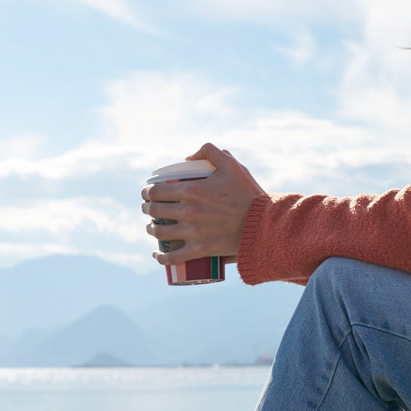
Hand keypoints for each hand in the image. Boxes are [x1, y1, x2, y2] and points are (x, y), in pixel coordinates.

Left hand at [141, 143, 265, 265]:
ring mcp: (193, 233)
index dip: (147, 192)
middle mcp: (188, 212)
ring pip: (160, 234)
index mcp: (192, 190)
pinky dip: (162, 258)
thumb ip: (210, 152)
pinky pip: (174, 257)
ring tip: (152, 228)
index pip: (156, 191)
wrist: (263, 224)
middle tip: (149, 209)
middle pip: (155, 211)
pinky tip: (157, 256)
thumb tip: (188, 158)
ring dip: (151, 230)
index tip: (147, 193)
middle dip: (147, 209)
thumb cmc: (248, 194)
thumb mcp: (231, 165)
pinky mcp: (200, 250)